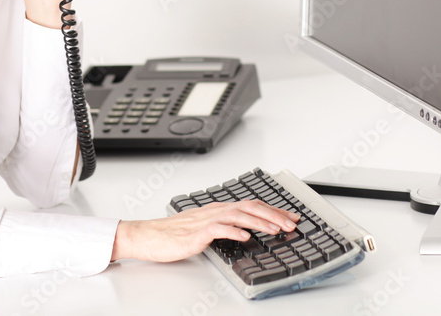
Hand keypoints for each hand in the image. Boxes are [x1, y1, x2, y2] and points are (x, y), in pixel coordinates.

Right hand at [109, 200, 299, 262]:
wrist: (148, 236)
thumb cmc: (173, 234)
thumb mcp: (203, 228)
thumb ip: (223, 227)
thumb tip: (245, 231)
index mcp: (217, 209)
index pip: (250, 205)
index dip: (272, 210)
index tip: (289, 217)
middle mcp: (214, 211)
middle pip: (249, 206)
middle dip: (273, 214)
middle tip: (291, 223)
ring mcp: (205, 220)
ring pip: (238, 214)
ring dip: (260, 221)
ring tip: (276, 229)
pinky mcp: (196, 232)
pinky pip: (218, 228)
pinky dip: (234, 230)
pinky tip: (246, 235)